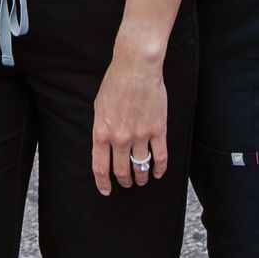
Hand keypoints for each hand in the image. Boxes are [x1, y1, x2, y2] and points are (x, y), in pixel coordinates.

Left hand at [92, 33, 168, 197]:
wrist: (136, 67)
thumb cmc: (115, 83)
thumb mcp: (99, 107)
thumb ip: (101, 129)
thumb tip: (103, 146)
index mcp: (102, 132)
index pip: (100, 167)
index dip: (103, 182)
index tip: (106, 190)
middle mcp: (120, 138)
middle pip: (121, 171)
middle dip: (123, 181)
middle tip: (126, 184)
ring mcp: (140, 135)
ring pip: (141, 167)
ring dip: (141, 178)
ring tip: (142, 180)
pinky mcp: (158, 130)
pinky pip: (160, 158)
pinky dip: (160, 169)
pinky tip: (159, 173)